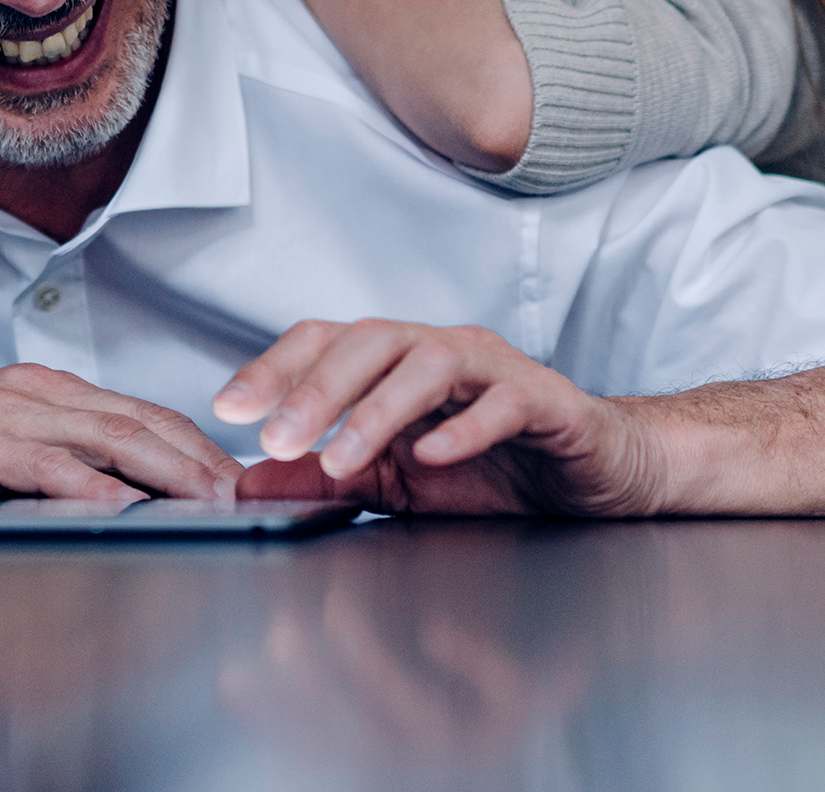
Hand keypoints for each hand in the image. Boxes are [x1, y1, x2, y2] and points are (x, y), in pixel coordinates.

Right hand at [0, 363, 244, 507]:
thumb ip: (53, 457)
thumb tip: (119, 494)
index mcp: (44, 389)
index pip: (139, 413)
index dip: (195, 443)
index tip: (236, 474)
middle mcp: (33, 391)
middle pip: (138, 421)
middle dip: (200, 458)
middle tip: (244, 492)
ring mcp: (4, 413)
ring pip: (106, 438)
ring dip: (167, 471)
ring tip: (209, 499)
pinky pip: (42, 465)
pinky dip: (87, 487)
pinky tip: (120, 506)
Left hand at [213, 320, 660, 516]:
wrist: (596, 474)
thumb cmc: (496, 469)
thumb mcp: (395, 484)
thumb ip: (329, 477)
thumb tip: (251, 482)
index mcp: (396, 360)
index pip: (325, 340)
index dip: (273, 367)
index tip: (227, 408)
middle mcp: (439, 348)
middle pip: (368, 342)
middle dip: (315, 389)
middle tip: (275, 438)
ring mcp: (494, 368)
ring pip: (428, 363)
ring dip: (377, 409)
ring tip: (340, 457)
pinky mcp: (547, 400)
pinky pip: (504, 400)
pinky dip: (466, 425)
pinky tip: (434, 456)